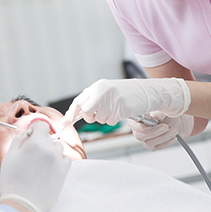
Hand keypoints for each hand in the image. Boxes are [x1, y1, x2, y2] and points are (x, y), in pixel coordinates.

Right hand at [0, 121, 70, 211]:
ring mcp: (58, 161)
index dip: (35, 128)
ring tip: (39, 162)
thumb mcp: (9, 156)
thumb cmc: (13, 181)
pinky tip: (49, 167)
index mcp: (35, 143)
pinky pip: (65, 158)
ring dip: (50, 150)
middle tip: (30, 154)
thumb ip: (19, 140)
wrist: (23, 204)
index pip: (42, 125)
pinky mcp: (64, 172)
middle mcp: (50, 149)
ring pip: (58, 147)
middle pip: (49, 137)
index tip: (31, 135)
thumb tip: (27, 133)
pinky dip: (59, 159)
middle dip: (40, 141)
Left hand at [63, 78, 190, 125]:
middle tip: (99, 113)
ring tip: (115, 108)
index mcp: (96, 87)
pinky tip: (122, 110)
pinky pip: (111, 121)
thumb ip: (91, 100)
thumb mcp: (105, 92)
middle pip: (86, 113)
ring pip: (99, 119)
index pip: (78, 102)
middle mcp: (102, 92)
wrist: (146, 91)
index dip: (70, 114)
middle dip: (90, 118)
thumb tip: (76, 114)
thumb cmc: (124, 93)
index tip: (64, 124)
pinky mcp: (121, 108)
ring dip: (106, 118)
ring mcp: (112, 100)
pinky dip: (115, 119)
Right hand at [128, 111, 193, 150]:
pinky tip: (173, 137)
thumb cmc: (165, 116)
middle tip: (165, 126)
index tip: (142, 126)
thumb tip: (154, 117)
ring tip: (173, 130)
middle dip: (154, 132)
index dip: (135, 126)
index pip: (131, 123)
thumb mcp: (162, 111)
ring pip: (150, 142)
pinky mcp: (152, 147)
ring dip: (164, 136)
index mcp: (137, 120)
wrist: (174, 123)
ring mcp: (145, 140)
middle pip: (140, 135)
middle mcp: (138, 131)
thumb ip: (157, 114)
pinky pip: (158, 147)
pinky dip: (167, 142)